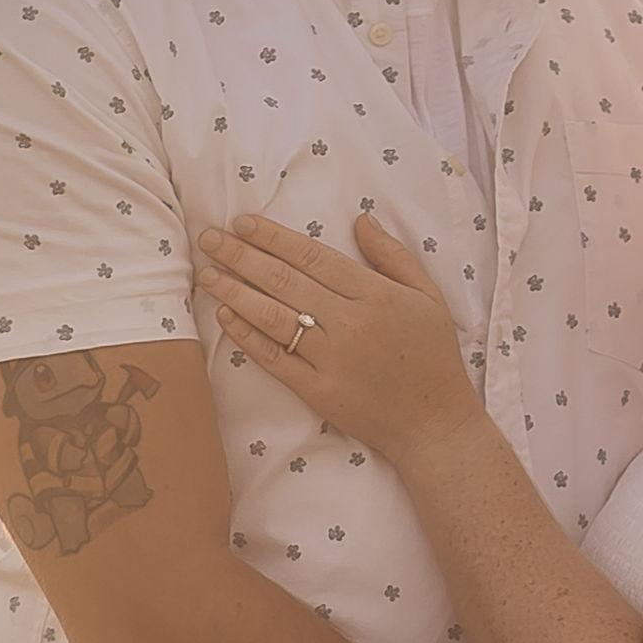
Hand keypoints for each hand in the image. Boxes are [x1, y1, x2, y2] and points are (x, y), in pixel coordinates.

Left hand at [197, 205, 476, 453]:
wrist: (434, 423)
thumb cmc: (433, 356)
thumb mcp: (428, 296)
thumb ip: (393, 255)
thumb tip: (361, 220)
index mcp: (374, 295)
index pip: (313, 257)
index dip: (274, 238)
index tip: (243, 223)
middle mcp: (349, 323)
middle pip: (284, 281)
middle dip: (241, 256)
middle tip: (210, 238)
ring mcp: (330, 359)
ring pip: (273, 317)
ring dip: (235, 292)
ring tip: (208, 274)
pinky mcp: (317, 390)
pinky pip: (274, 359)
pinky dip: (248, 336)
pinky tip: (226, 316)